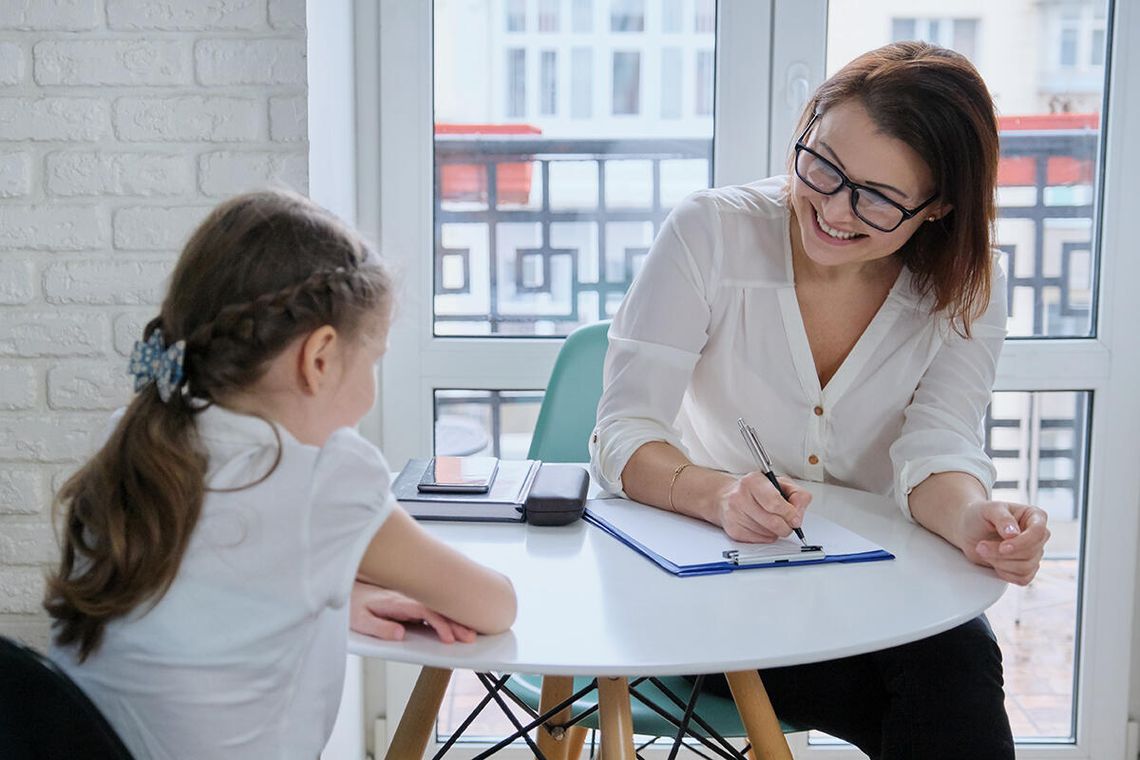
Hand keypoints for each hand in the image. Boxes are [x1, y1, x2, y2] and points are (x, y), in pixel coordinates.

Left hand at [349, 581, 476, 642]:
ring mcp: (411, 599)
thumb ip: (379, 628)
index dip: (440, 624)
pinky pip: (434, 608)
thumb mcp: (360, 620)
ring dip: (455, 619)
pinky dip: (448, 616)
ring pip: (439, 607)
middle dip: (456, 622)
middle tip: (470, 637)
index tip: (450, 638)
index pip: (425, 610)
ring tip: (470, 633)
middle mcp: (407, 598)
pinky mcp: (412, 603)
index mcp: (396, 601)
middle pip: (438, 608)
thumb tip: (400, 634)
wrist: (349, 588)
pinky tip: (459, 624)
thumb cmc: (354, 605)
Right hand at [715, 473, 811, 542]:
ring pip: (768, 533)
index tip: (795, 518)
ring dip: (776, 531)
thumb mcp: (780, 483)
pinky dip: (766, 536)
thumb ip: (797, 495)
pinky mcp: (733, 530)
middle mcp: (740, 496)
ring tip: (772, 520)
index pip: (775, 503)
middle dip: (787, 526)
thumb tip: (798, 514)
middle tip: (789, 523)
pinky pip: (760, 540)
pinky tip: (762, 526)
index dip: (790, 514)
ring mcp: (734, 514)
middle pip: (773, 522)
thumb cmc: (756, 490)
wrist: (726, 497)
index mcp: (753, 481)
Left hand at [958, 501, 1049, 584]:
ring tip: (983, 550)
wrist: (967, 529)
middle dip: (1002, 553)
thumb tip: (1014, 533)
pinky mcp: (1026, 567)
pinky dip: (1004, 573)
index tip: (1003, 547)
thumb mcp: (988, 509)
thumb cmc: (979, 515)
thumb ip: (1002, 518)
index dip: (1022, 543)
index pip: (1039, 532)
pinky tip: (993, 561)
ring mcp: (1034, 553)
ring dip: (999, 562)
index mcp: (1035, 516)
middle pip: (1031, 553)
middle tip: (981, 546)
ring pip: (1026, 568)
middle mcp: (1038, 535)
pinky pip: (1022, 578)